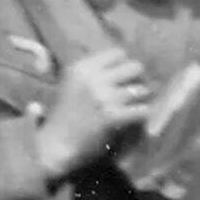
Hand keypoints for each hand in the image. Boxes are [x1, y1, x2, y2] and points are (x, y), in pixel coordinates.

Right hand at [35, 47, 153, 181]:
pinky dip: (143, 116)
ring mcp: (103, 97)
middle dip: (139, 79)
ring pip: (142, 89)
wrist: (55, 145)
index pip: (118, 54)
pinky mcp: (112, 117)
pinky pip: (143, 110)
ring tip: (136, 107)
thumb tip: (123, 66)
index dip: (125, 66)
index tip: (124, 78)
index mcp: (82, 68)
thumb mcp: (72, 85)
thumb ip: (93, 73)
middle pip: (134, 67)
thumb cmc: (64, 117)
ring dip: (142, 99)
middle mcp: (93, 78)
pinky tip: (136, 120)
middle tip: (135, 92)